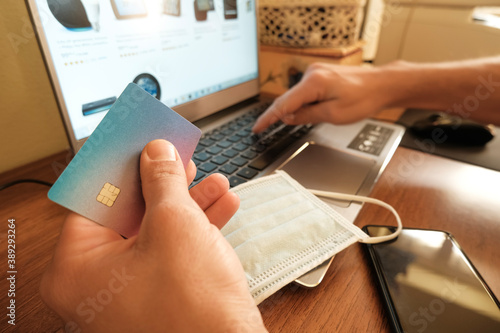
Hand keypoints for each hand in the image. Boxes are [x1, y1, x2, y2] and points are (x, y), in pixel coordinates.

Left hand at [40, 140, 266, 332]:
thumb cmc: (192, 305)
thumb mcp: (175, 223)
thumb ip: (162, 179)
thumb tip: (157, 153)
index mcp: (78, 267)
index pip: (94, 199)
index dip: (121, 166)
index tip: (140, 144)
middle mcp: (97, 283)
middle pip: (128, 214)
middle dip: (163, 184)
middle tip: (178, 158)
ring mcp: (129, 291)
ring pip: (156, 231)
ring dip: (188, 204)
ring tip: (213, 181)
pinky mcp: (159, 295)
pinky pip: (172, 251)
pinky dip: (196, 229)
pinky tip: (222, 205)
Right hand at [253, 63, 388, 132]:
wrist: (383, 84)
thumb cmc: (364, 98)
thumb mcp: (333, 114)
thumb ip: (306, 116)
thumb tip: (287, 118)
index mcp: (313, 82)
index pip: (283, 103)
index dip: (268, 118)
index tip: (257, 128)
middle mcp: (312, 73)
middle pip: (289, 99)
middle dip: (285, 115)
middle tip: (286, 129)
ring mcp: (316, 72)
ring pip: (298, 96)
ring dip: (300, 109)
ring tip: (322, 115)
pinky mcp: (322, 74)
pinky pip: (306, 91)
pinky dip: (306, 102)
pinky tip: (317, 109)